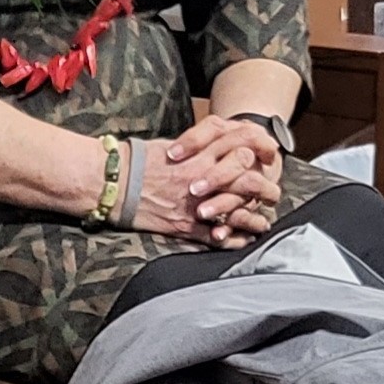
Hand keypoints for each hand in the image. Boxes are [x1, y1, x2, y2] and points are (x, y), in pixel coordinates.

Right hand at [135, 115, 282, 247]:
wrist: (111, 184)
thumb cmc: (135, 162)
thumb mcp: (170, 145)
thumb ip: (197, 146)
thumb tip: (216, 144)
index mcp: (199, 155)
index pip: (242, 148)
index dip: (259, 152)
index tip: (266, 159)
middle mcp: (201, 179)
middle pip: (247, 180)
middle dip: (265, 188)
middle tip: (272, 194)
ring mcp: (194, 204)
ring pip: (238, 209)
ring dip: (255, 217)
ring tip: (264, 221)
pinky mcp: (184, 226)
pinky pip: (217, 235)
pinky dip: (234, 239)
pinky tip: (243, 239)